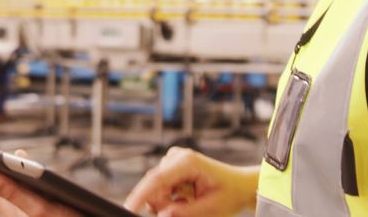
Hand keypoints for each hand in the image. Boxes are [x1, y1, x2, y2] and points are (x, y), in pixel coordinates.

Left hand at [0, 148, 79, 216]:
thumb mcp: (38, 208)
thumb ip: (12, 192)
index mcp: (13, 207)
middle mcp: (18, 209)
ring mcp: (30, 210)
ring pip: (11, 187)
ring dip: (3, 169)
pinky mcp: (43, 209)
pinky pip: (26, 191)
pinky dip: (23, 177)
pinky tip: (31, 171)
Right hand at [124, 147, 258, 216]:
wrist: (238, 184)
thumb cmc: (228, 194)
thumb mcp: (210, 209)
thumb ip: (184, 212)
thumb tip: (161, 213)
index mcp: (187, 162)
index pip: (156, 180)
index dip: (140, 195)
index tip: (129, 209)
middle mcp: (177, 157)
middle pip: (154, 187)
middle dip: (163, 204)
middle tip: (188, 208)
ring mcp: (173, 159)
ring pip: (155, 189)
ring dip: (168, 202)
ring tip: (190, 201)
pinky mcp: (171, 166)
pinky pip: (160, 187)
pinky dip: (170, 197)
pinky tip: (186, 196)